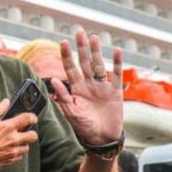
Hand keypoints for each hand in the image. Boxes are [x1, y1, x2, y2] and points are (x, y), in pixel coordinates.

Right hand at [0, 98, 37, 171]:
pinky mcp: (10, 160)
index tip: (31, 117)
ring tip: (14, 141)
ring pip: (27, 147)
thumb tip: (5, 102)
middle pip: (33, 136)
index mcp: (7, 127)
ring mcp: (13, 151)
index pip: (28, 119)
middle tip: (24, 131)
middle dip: (31, 132)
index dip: (32, 117)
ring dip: (23, 143)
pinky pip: (20, 156)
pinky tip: (8, 149)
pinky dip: (17, 152)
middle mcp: (13, 140)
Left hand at [53, 29, 123, 146]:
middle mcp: (89, 85)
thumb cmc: (84, 128)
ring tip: (94, 38)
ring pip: (99, 65)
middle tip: (79, 31)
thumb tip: (53, 80)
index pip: (70, 68)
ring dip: (97, 51)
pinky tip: (117, 51)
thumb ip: (63, 96)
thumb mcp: (71, 113)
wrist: (103, 139)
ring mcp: (102, 87)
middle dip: (82, 47)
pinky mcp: (115, 92)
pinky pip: (117, 75)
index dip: (67, 55)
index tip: (63, 42)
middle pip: (85, 62)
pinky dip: (118, 63)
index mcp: (76, 89)